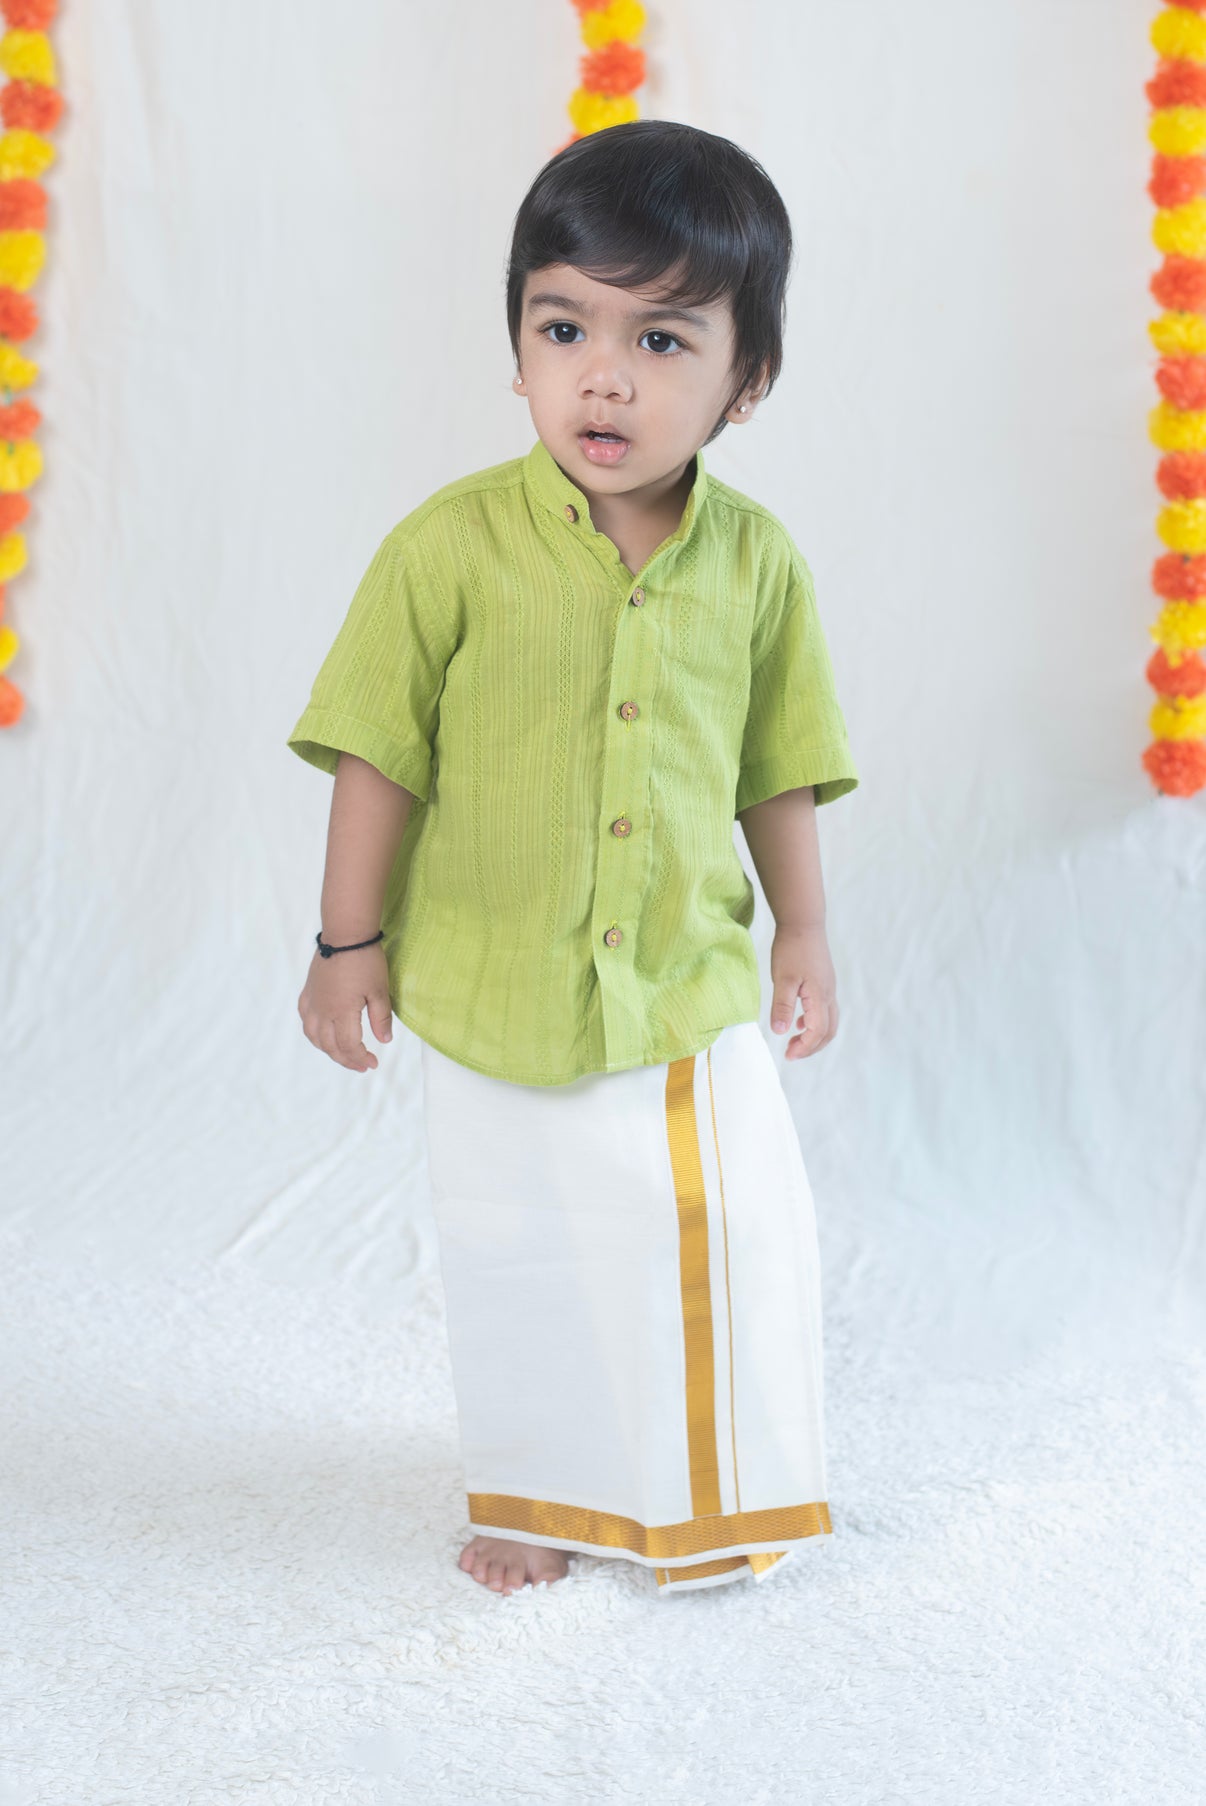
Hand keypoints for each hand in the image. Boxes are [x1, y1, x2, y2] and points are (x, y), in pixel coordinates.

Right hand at [298, 940, 393, 1071]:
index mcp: (342, 1012)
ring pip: (314, 1037)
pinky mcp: (308, 993)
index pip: (349, 1046)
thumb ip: (381, 1018)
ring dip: (328, 1050)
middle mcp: (323, 1011)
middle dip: (346, 1059)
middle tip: (362, 1065)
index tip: (373, 1063)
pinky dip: (314, 1034)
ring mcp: (312, 1002)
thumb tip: (385, 1041)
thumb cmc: (365, 960)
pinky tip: (323, 1035)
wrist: (344, 935)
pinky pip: (306, 1021)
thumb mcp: (379, 990)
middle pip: (330, 1046)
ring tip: (343, 1054)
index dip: (361, 1058)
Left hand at [768, 923, 838, 1059]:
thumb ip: (782, 1006)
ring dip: (814, 1036)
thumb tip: (780, 1032)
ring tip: (794, 1041)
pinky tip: (798, 1021)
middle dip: (811, 1047)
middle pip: (828, 1031)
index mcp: (820, 996)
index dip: (804, 1047)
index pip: (817, 1032)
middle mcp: (829, 994)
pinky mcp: (824, 982)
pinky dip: (814, 1022)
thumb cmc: (792, 948)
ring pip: (829, 1021)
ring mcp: (829, 988)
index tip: (787, 1055)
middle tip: (791, 1054)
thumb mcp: (783, 978)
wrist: (803, 921)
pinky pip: (825, 1010)